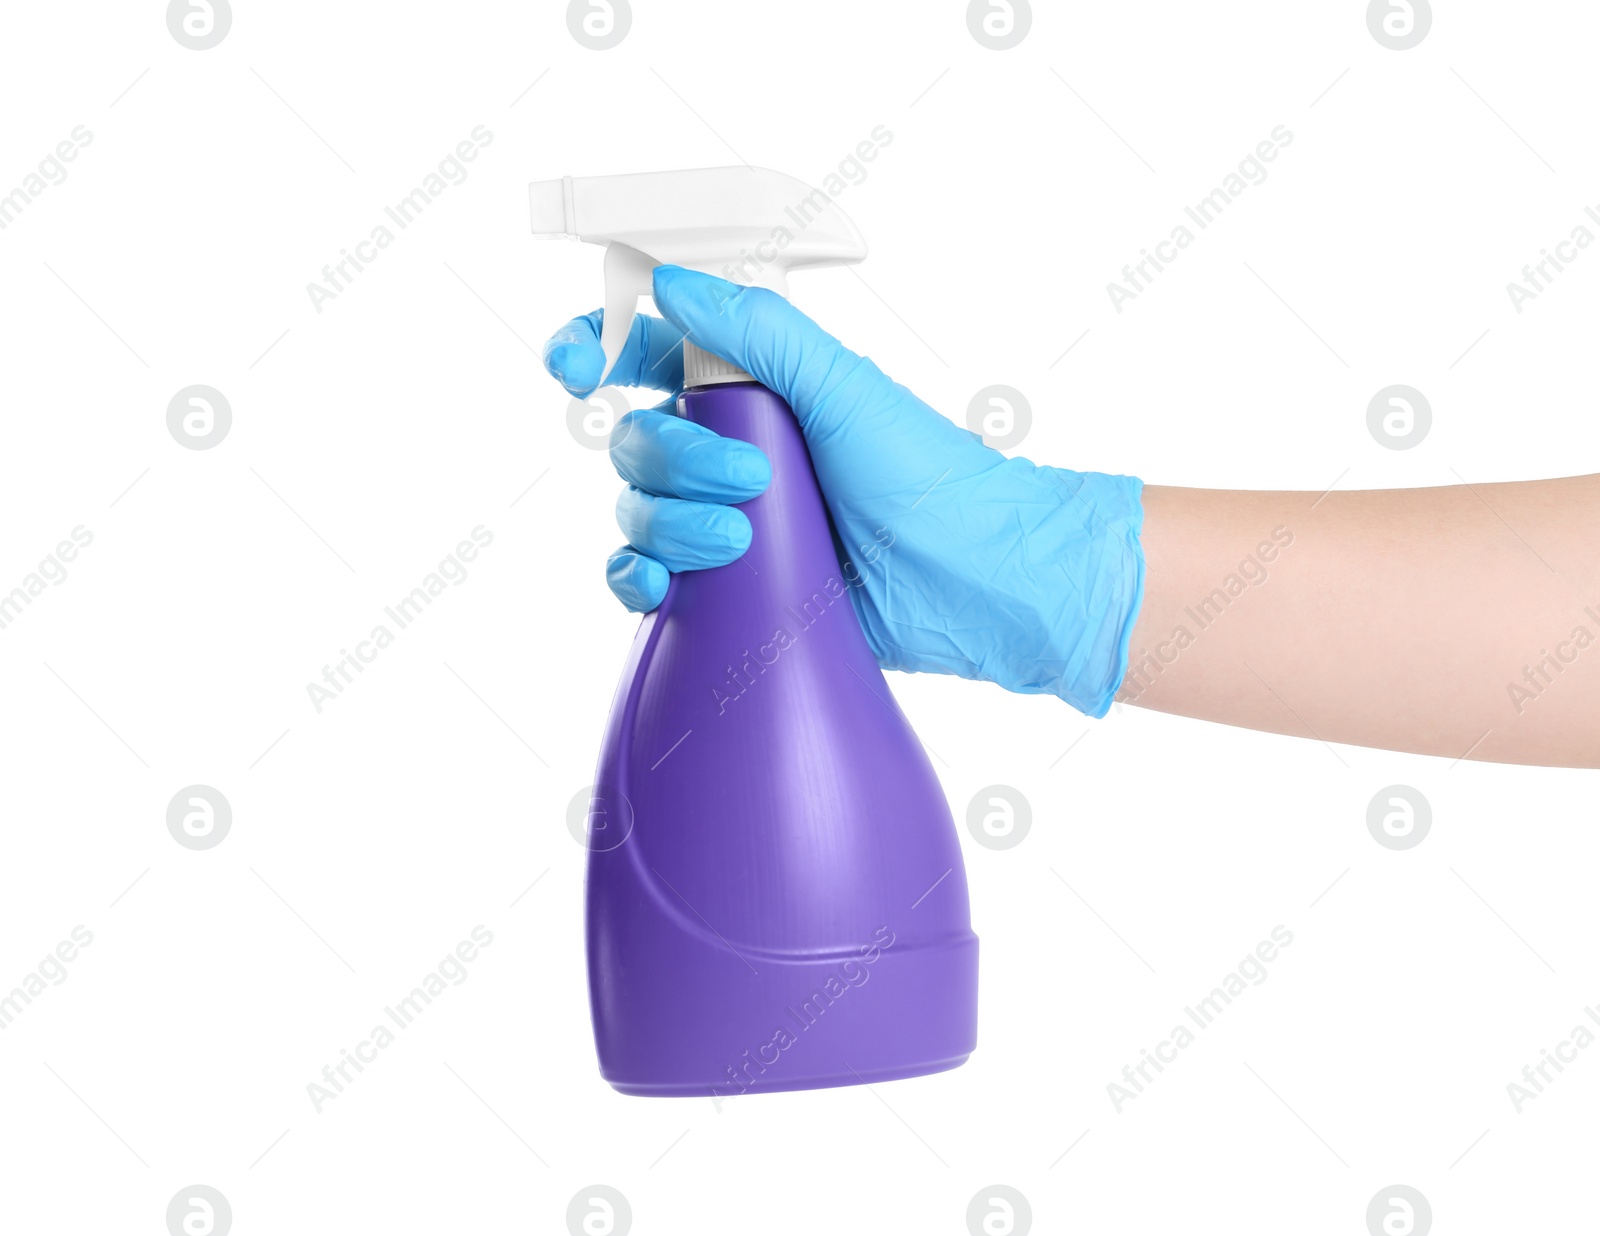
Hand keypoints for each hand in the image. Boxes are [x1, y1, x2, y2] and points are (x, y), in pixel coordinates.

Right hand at [542, 267, 1144, 716]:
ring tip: (743, 537)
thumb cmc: (925, 474)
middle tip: (753, 476)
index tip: (578, 367)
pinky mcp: (725, 586)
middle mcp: (725, 447)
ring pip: (635, 510)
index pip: (643, 350)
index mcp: (747, 386)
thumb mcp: (843, 384)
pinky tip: (661, 585)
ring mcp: (720, 518)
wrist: (968, 580)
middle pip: (632, 439)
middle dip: (674, 459)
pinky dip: (638, 579)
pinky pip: (642, 578)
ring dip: (672, 523)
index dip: (594, 347)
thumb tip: (671, 282)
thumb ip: (756, 329)